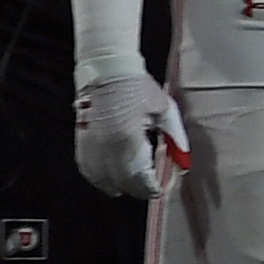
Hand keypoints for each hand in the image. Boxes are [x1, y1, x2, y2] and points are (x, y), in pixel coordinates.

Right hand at [73, 59, 180, 202]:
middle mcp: (106, 148)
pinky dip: (99, 178)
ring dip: (117, 186)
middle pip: (120, 181)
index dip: (149, 187)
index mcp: (128, 140)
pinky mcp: (81, 143)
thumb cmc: (138, 88)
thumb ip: (174, 137)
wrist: (107, 73)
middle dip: (136, 189)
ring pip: (101, 179)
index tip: (159, 190)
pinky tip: (109, 179)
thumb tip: (183, 159)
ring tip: (131, 187)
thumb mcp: (164, 110)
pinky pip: (87, 170)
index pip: (139, 176)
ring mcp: (91, 146)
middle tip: (149, 190)